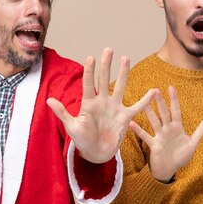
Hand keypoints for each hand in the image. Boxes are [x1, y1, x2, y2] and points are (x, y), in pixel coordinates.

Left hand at [47, 48, 154, 163]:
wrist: (96, 153)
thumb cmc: (82, 140)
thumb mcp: (71, 127)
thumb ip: (62, 113)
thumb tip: (48, 100)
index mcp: (89, 103)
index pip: (89, 83)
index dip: (89, 71)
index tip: (90, 57)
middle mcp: (102, 102)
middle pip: (105, 80)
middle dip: (106, 65)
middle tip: (108, 49)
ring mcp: (114, 108)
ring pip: (120, 86)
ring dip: (123, 73)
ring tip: (125, 58)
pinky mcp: (125, 117)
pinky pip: (137, 107)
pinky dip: (145, 101)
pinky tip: (154, 91)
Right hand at [130, 86, 202, 182]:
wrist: (169, 170)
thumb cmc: (180, 156)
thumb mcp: (192, 143)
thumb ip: (200, 131)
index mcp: (177, 127)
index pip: (175, 111)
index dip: (174, 100)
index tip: (170, 87)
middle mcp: (167, 129)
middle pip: (164, 113)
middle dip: (160, 102)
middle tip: (155, 90)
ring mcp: (160, 136)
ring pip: (155, 122)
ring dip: (150, 113)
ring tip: (144, 103)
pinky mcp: (154, 145)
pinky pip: (146, 136)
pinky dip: (139, 131)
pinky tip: (131, 124)